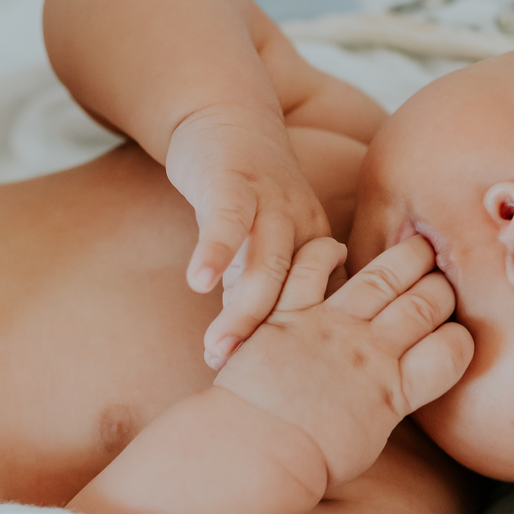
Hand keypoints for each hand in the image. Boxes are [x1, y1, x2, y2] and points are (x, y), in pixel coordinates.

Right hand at [164, 102, 331, 367]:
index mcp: (316, 248)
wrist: (227, 118)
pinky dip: (214, 250)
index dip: (299, 352)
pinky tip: (197, 282)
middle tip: (245, 383)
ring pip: (263, 262)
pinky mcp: (232, 181)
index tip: (284, 395)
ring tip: (218, 350)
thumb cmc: (248, 196)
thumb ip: (269, 294)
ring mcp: (269, 203)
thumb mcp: (269, 244)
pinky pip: (226, 219)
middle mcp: (301, 227)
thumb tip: (259, 359)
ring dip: (242, 308)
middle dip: (268, 341)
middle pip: (294, 294)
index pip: (315, 309)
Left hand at [215, 233, 472, 487]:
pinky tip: (338, 251)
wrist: (253, 455)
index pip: (453, 349)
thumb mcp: (368, 439)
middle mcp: (369, 351)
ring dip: (409, 257)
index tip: (452, 339)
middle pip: (427, 303)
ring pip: (384, 276)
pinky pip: (311, 265)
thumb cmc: (309, 462)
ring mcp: (329, 327)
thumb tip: (402, 386)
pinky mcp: (288, 312)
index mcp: (394, 390)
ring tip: (420, 249)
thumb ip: (391, 402)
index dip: (461, 339)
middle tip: (441, 286)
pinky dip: (326, 251)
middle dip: (443, 289)